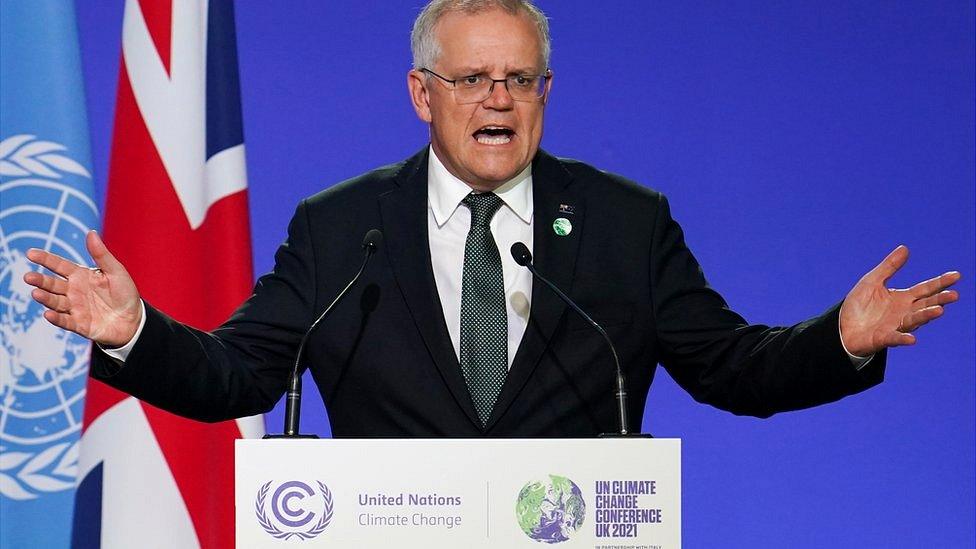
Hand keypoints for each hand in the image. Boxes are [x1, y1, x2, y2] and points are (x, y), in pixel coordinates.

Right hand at [23, 230, 141, 346]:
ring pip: (55, 302)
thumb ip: (101, 254)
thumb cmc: (125, 293)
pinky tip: (48, 314)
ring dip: (46, 298)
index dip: (45, 259)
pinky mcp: (79, 324)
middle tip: (28, 277)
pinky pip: (65, 321)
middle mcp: (73, 291)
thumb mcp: (115, 271)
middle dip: (40, 281)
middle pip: (53, 284)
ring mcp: (75, 308)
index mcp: (80, 276)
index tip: (30, 253)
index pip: (59, 265)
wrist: (134, 320)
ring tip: (36, 293)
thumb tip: (90, 232)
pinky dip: (56, 318)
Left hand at [840, 245, 960, 356]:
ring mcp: (896, 326)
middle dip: (939, 300)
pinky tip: (912, 339)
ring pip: (914, 320)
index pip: (926, 289)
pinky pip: (895, 338)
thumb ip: (889, 267)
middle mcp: (904, 312)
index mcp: (903, 298)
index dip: (940, 282)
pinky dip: (903, 338)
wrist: (842, 327)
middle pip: (925, 305)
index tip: (956, 275)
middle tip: (953, 295)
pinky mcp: (883, 338)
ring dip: (926, 316)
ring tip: (938, 311)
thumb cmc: (859, 305)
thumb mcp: (872, 281)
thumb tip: (905, 248)